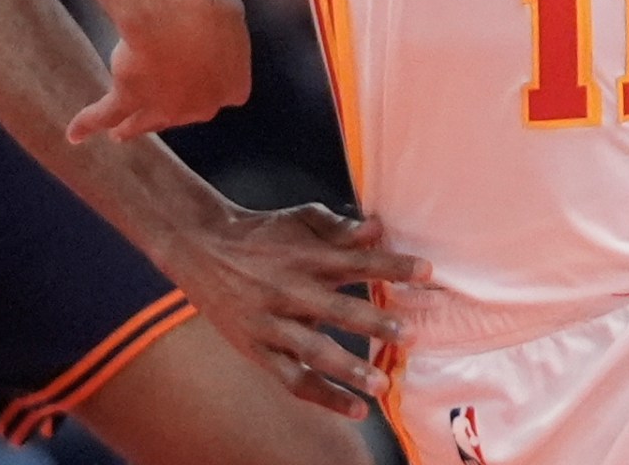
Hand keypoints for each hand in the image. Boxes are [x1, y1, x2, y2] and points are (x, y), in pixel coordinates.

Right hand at [67, 0, 251, 142]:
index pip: (223, 93)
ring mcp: (165, 110)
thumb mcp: (226, 7)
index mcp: (234, 87)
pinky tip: (74, 135)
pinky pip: (105, 115)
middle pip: (182, 111)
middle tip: (157, 114)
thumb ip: (219, 19)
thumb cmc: (208, 5)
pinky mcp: (130, 99)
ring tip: (120, 135)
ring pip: (144, 122)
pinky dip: (88, 124)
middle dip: (168, 108)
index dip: (208, 81)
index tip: (199, 71)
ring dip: (131, 129)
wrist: (179, 15)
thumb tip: (207, 10)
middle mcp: (201, 107)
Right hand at [163, 203, 431, 418]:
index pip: (356, 261)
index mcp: (306, 256)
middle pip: (336, 309)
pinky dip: (325, 396)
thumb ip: (339, 227)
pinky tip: (357, 410)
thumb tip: (378, 229)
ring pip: (313, 351)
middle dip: (373, 322)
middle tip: (408, 334)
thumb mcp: (300, 219)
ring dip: (348, 369)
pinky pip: (294, 379)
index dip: (391, 265)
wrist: (202, 249)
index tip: (426, 271)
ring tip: (382, 385)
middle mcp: (289, 291)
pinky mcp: (259, 350)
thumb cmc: (264, 234)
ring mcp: (272, 324)